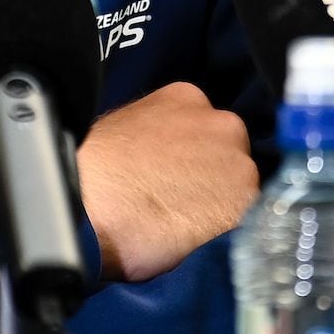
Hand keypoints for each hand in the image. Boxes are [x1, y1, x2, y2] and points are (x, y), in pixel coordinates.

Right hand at [76, 82, 258, 282]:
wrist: (89, 205)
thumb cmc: (93, 172)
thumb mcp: (126, 131)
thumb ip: (159, 137)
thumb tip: (165, 161)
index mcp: (187, 96)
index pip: (205, 126)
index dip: (195, 155)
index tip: (179, 173)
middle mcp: (222, 121)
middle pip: (231, 151)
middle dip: (214, 174)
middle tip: (185, 200)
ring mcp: (237, 161)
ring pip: (241, 185)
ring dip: (222, 202)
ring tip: (187, 222)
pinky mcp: (243, 203)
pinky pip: (245, 217)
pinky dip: (226, 229)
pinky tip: (196, 237)